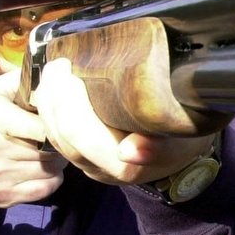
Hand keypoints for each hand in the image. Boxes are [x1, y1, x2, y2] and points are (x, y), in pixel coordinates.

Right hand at [0, 71, 67, 206]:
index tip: (59, 121)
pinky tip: (43, 169)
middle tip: (59, 137)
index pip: (42, 126)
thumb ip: (19, 81)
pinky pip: (47, 188)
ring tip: (50, 151)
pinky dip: (52, 178)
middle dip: (60, 142)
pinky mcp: (2, 197)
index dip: (57, 124)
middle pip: (49, 148)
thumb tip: (54, 71)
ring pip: (52, 168)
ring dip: (58, 160)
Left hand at [33, 59, 215, 185]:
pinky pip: (58, 137)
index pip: (82, 138)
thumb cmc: (186, 128)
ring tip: (52, 73)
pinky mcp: (85, 158)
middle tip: (57, 64)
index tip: (68, 67)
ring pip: (56, 139)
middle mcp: (104, 170)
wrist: (185, 147)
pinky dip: (51, 111)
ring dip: (48, 104)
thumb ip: (158, 143)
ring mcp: (92, 166)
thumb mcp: (183, 132)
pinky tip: (53, 89)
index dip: (68, 104)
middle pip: (64, 137)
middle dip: (55, 98)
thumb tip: (129, 152)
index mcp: (127, 166)